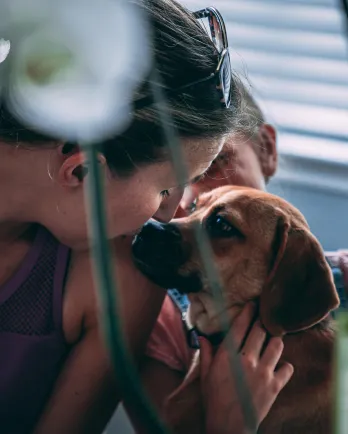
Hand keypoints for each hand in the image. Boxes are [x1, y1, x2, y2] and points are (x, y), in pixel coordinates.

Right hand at [200, 303, 293, 433]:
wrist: (229, 427)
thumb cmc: (214, 399)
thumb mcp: (205, 375)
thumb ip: (206, 353)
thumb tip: (202, 337)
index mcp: (228, 355)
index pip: (240, 326)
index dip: (248, 312)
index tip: (253, 304)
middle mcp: (247, 360)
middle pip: (261, 331)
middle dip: (264, 321)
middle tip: (266, 317)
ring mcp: (263, 372)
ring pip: (277, 345)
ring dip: (275, 341)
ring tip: (273, 340)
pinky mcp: (274, 386)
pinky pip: (287, 367)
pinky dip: (285, 365)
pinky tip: (279, 366)